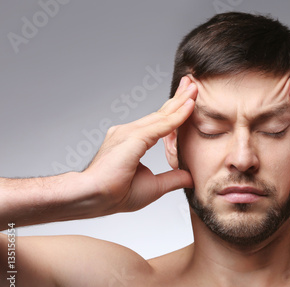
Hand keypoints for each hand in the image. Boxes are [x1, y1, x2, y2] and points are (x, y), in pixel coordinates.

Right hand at [83, 76, 196, 213]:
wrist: (94, 198)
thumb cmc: (115, 195)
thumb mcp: (154, 187)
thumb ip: (173, 179)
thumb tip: (191, 177)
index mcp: (132, 142)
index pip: (159, 123)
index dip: (175, 111)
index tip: (189, 99)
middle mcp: (129, 132)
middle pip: (161, 113)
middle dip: (178, 98)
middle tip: (193, 84)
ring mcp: (129, 132)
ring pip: (162, 115)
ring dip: (180, 101)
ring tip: (194, 88)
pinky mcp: (133, 137)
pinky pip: (161, 125)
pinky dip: (177, 115)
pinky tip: (189, 106)